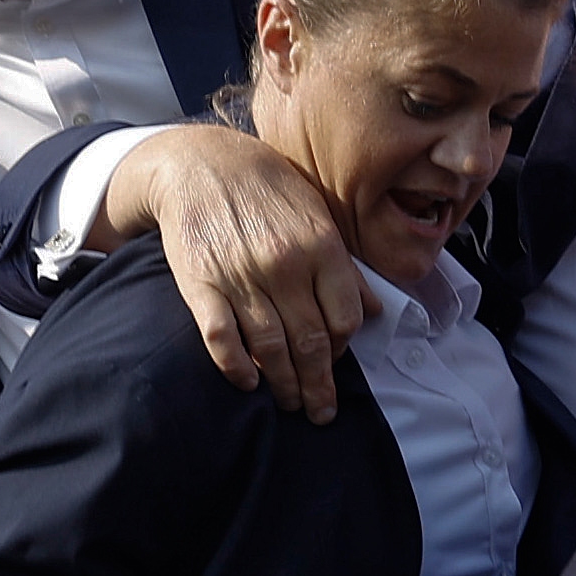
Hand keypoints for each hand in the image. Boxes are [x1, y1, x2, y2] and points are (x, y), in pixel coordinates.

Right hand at [101, 125, 365, 421]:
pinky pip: (221, 337)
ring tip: (292, 405)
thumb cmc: (269, 191)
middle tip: (321, 412)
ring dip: (284, 384)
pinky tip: (248, 383)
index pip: (344, 319)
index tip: (337, 363)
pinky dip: (235, 366)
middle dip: (318, 385)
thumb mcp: (319, 217)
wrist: (200, 163)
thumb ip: (345, 269)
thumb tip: (375, 312)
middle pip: (311, 342)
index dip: (344, 349)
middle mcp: (284, 266)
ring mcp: (241, 276)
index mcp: (320, 249)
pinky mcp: (200, 283)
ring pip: (270, 347)